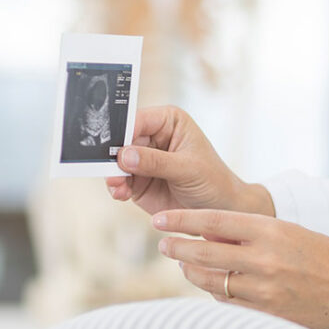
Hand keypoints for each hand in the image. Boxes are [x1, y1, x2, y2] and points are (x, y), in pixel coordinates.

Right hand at [106, 106, 273, 216]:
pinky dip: (117, 188)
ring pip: (116, 162)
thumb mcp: (188, 169)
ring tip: (117, 186)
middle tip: (109, 169)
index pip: (138, 120)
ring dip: (113, 174)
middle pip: (121, 140)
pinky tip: (121, 194)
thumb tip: (124, 155)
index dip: (123, 131)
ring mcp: (142, 160)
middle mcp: (151, 137)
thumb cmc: (212, 180)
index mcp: (167, 121)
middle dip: (113, 155)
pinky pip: (119, 181)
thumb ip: (156, 161)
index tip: (113, 146)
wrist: (219, 209)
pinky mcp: (137, 181)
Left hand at [153, 209, 328, 328]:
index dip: (182, 221)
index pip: (214, 222)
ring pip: (211, 282)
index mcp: (271, 231)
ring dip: (193, 273)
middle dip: (178, 248)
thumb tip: (206, 234)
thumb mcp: (288, 232)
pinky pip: (228, 305)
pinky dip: (216, 295)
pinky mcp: (267, 315)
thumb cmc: (321, 256)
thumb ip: (251, 233)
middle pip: (204, 253)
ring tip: (186, 267)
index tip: (161, 221)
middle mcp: (265, 259)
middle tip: (164, 245)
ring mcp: (265, 290)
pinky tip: (212, 288)